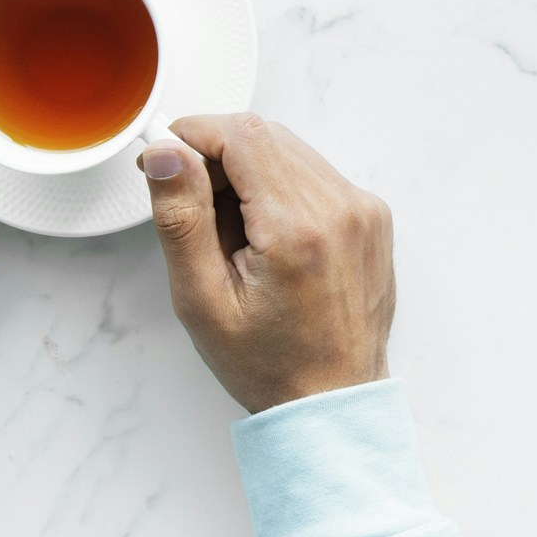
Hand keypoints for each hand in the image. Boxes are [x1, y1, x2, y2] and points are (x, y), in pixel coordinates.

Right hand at [142, 113, 393, 413]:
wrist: (332, 402)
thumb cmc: (266, 363)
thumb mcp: (201, 299)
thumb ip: (181, 217)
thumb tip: (168, 152)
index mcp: (298, 229)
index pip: (241, 135)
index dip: (193, 134)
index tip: (163, 159)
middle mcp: (341, 209)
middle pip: (266, 137)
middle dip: (218, 155)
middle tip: (194, 208)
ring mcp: (364, 210)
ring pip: (290, 150)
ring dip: (250, 171)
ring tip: (232, 234)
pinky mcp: (372, 216)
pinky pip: (315, 174)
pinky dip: (281, 188)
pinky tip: (267, 236)